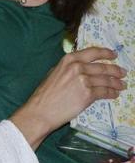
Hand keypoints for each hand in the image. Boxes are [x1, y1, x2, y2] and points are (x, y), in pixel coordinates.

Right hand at [11, 47, 126, 148]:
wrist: (41, 110)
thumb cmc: (44, 94)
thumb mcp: (54, 73)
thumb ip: (68, 68)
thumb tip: (81, 67)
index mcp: (68, 59)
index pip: (93, 52)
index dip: (106, 53)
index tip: (114, 55)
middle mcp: (77, 67)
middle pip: (103, 67)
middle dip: (115, 70)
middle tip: (122, 73)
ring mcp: (83, 80)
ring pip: (106, 80)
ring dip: (116, 83)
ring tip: (121, 85)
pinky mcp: (88, 94)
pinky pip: (104, 92)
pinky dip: (111, 93)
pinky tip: (114, 94)